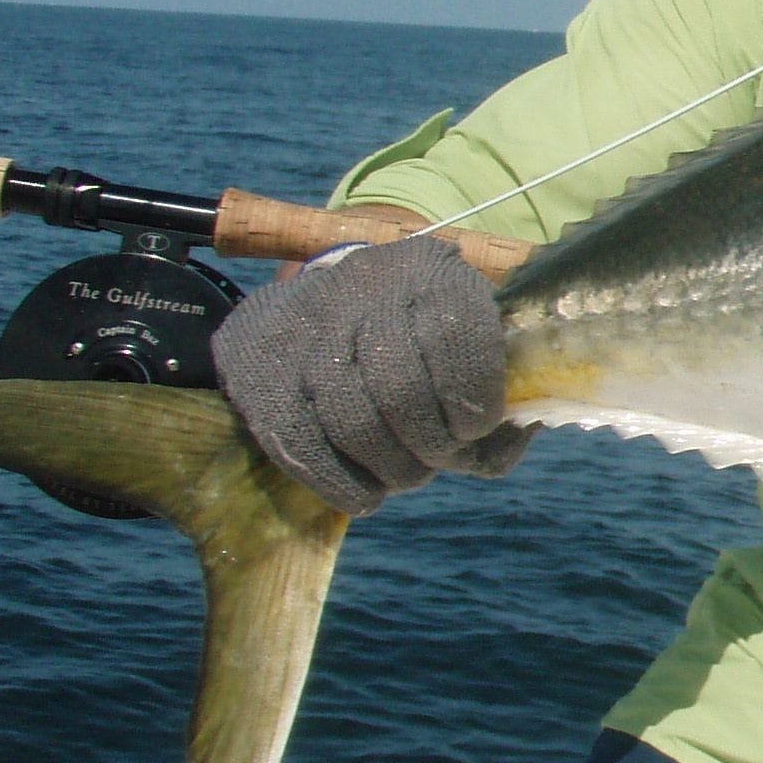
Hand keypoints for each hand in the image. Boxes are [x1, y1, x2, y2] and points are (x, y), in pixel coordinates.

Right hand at [212, 236, 527, 515]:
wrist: (307, 306)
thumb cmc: (409, 334)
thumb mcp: (461, 335)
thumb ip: (495, 388)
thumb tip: (506, 443)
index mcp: (425, 271)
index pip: (458, 338)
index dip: (476, 398)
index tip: (476, 425)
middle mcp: (359, 289)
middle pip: (401, 389)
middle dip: (433, 443)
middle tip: (439, 456)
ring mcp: (301, 331)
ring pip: (353, 424)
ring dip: (394, 469)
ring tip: (406, 471)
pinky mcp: (257, 371)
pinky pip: (303, 447)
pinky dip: (346, 485)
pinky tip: (368, 490)